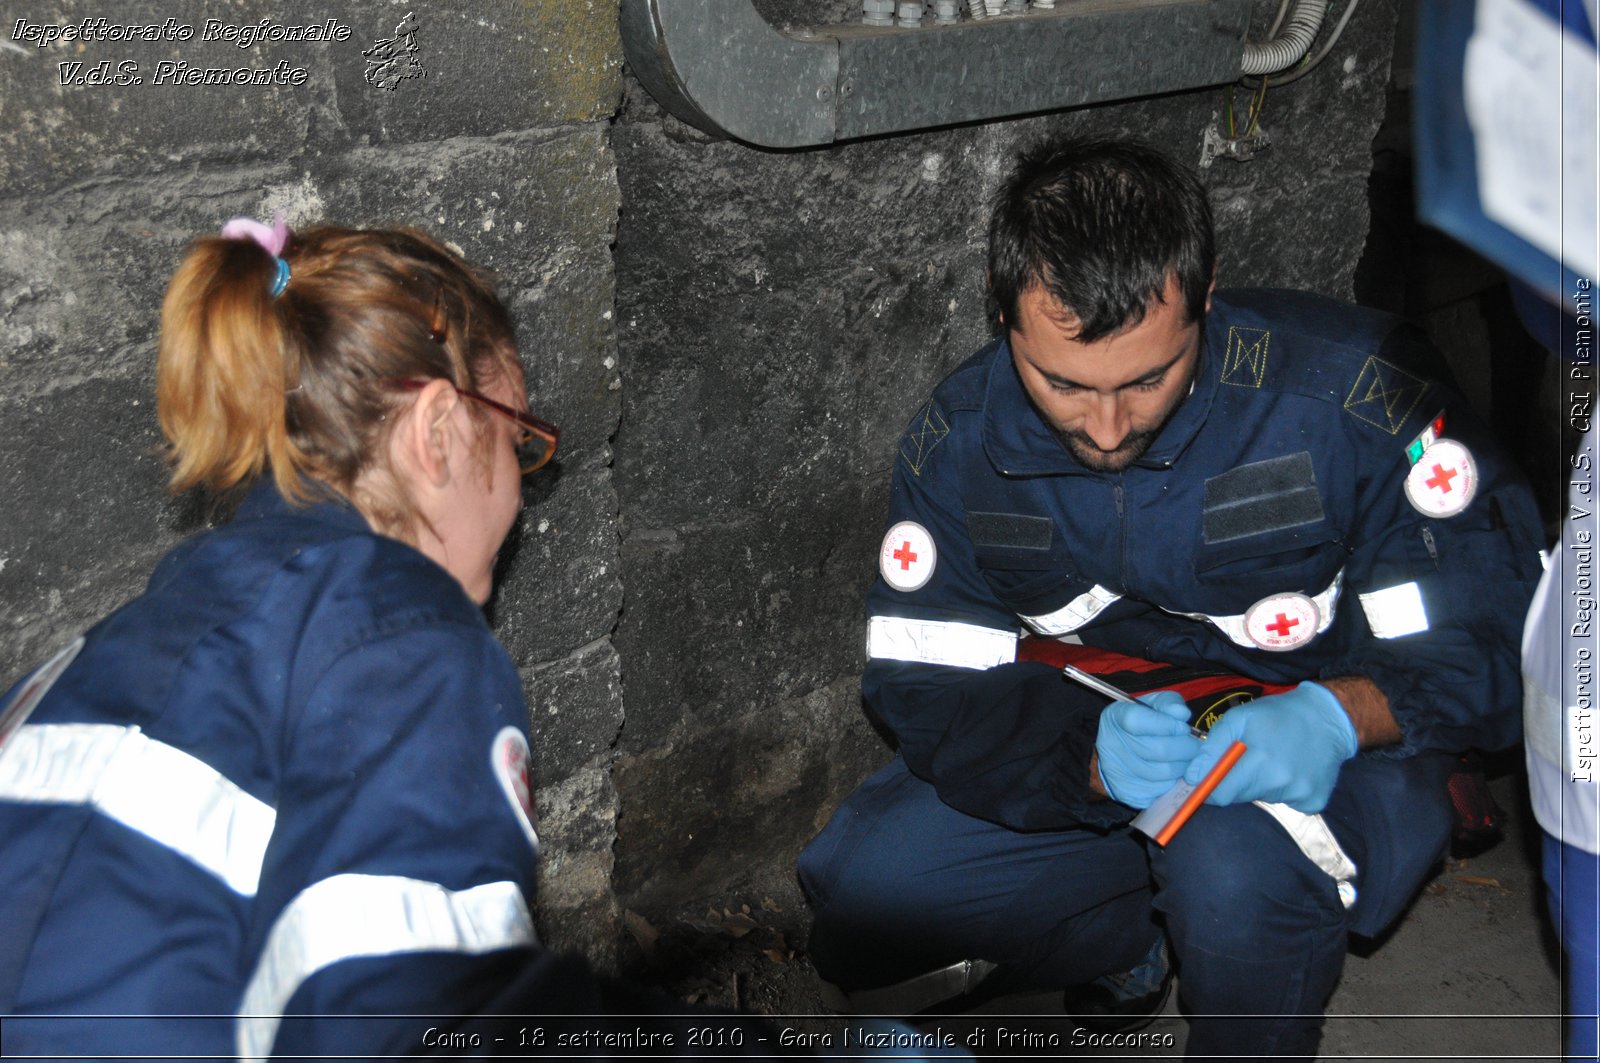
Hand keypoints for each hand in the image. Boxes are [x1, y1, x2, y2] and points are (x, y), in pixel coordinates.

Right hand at [1095, 690, 1203, 808]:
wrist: (1116, 754)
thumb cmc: (1140, 726)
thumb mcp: (1152, 705)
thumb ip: (1168, 703)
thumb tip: (1182, 714)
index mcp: (1115, 717)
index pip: (1137, 720)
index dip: (1166, 725)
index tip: (1182, 727)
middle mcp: (1112, 745)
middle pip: (1159, 750)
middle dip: (1186, 748)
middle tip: (1193, 746)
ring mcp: (1118, 772)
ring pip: (1166, 772)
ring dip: (1183, 766)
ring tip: (1184, 759)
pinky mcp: (1128, 793)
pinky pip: (1162, 790)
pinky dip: (1173, 782)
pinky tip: (1172, 774)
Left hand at [1182, 682, 1357, 812]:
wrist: (1327, 718)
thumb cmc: (1276, 715)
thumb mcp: (1238, 718)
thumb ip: (1212, 747)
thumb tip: (1192, 776)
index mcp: (1259, 760)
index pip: (1221, 794)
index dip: (1210, 787)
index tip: (1210, 777)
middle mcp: (1281, 782)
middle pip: (1240, 798)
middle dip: (1235, 782)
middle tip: (1249, 759)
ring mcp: (1299, 795)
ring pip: (1262, 798)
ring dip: (1260, 784)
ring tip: (1273, 760)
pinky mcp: (1314, 803)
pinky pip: (1286, 804)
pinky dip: (1283, 791)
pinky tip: (1291, 769)